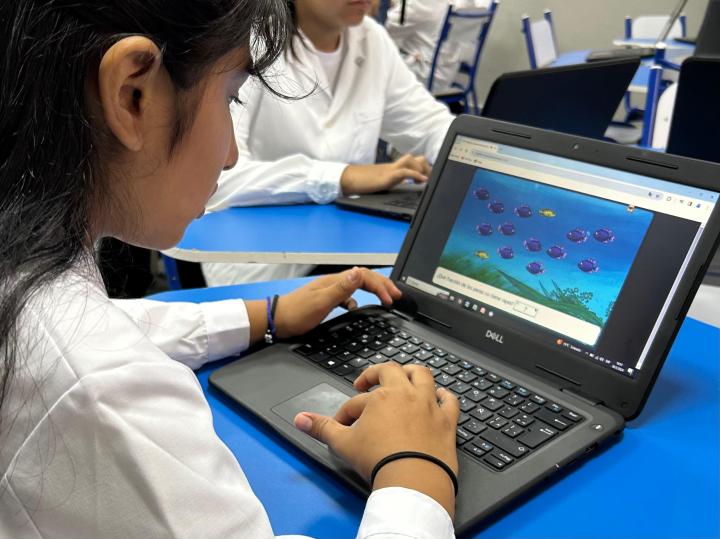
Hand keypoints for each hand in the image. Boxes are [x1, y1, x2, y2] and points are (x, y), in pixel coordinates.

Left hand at [273, 267, 400, 338]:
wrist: (276, 321)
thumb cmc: (296, 313)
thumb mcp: (321, 302)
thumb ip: (342, 288)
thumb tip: (359, 272)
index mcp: (335, 282)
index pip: (365, 277)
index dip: (381, 286)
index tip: (391, 300)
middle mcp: (334, 283)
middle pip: (363, 278)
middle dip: (382, 285)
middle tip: (396, 296)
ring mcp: (330, 291)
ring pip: (357, 285)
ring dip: (373, 290)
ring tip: (384, 298)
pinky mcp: (326, 300)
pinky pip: (348, 295)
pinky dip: (358, 299)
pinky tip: (357, 308)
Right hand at [294, 363, 459, 515]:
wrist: (413, 479)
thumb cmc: (380, 460)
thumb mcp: (344, 443)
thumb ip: (321, 428)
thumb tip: (300, 419)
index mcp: (381, 396)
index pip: (357, 401)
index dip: (347, 413)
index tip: (343, 426)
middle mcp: (406, 394)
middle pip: (391, 371)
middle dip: (376, 375)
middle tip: (366, 384)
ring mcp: (428, 405)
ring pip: (422, 376)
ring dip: (412, 373)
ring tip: (403, 377)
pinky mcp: (446, 421)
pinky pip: (450, 400)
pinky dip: (445, 396)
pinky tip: (440, 396)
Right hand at [340, 154, 430, 194]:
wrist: (348, 179)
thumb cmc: (361, 182)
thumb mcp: (380, 182)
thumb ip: (391, 182)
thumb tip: (402, 186)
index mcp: (392, 168)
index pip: (412, 161)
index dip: (423, 167)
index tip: (430, 178)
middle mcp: (392, 166)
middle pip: (415, 158)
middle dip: (426, 168)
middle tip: (429, 180)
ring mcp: (389, 169)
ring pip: (411, 160)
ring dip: (422, 169)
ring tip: (425, 181)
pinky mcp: (386, 176)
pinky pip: (404, 171)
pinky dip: (416, 174)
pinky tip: (422, 181)